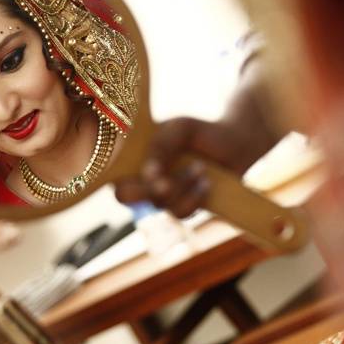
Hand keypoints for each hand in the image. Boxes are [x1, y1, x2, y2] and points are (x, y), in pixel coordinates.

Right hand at [115, 113, 280, 219]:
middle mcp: (142, 177)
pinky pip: (179, 213)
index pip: (106, 170)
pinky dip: (194, 198)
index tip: (146, 171)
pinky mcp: (182, 207)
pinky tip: (206, 182)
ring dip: (181, 187)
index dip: (117, 175)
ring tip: (201, 169)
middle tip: (165, 182)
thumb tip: (148, 175)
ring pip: (157, 204)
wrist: (236, 145)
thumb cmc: (202, 133)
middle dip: (147, 189)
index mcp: (134, 155)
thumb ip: (160, 146)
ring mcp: (161, 195)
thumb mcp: (179, 130)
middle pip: (124, 196)